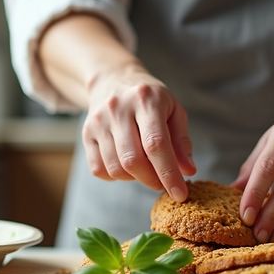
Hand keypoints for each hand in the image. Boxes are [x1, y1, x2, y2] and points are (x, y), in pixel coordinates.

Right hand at [83, 66, 195, 201]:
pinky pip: (98, 169)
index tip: (180, 194)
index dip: (169, 173)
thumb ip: (181, 141)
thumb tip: (187, 172)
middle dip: (152, 180)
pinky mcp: (85, 133)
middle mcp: (118, 108)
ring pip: (115, 168)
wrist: (113, 80)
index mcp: (145, 100)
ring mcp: (98, 121)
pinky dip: (115, 176)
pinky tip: (125, 164)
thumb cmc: (150, 99)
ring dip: (134, 178)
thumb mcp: (173, 111)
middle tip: (162, 183)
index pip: (156, 144)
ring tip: (145, 167)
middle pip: (133, 160)